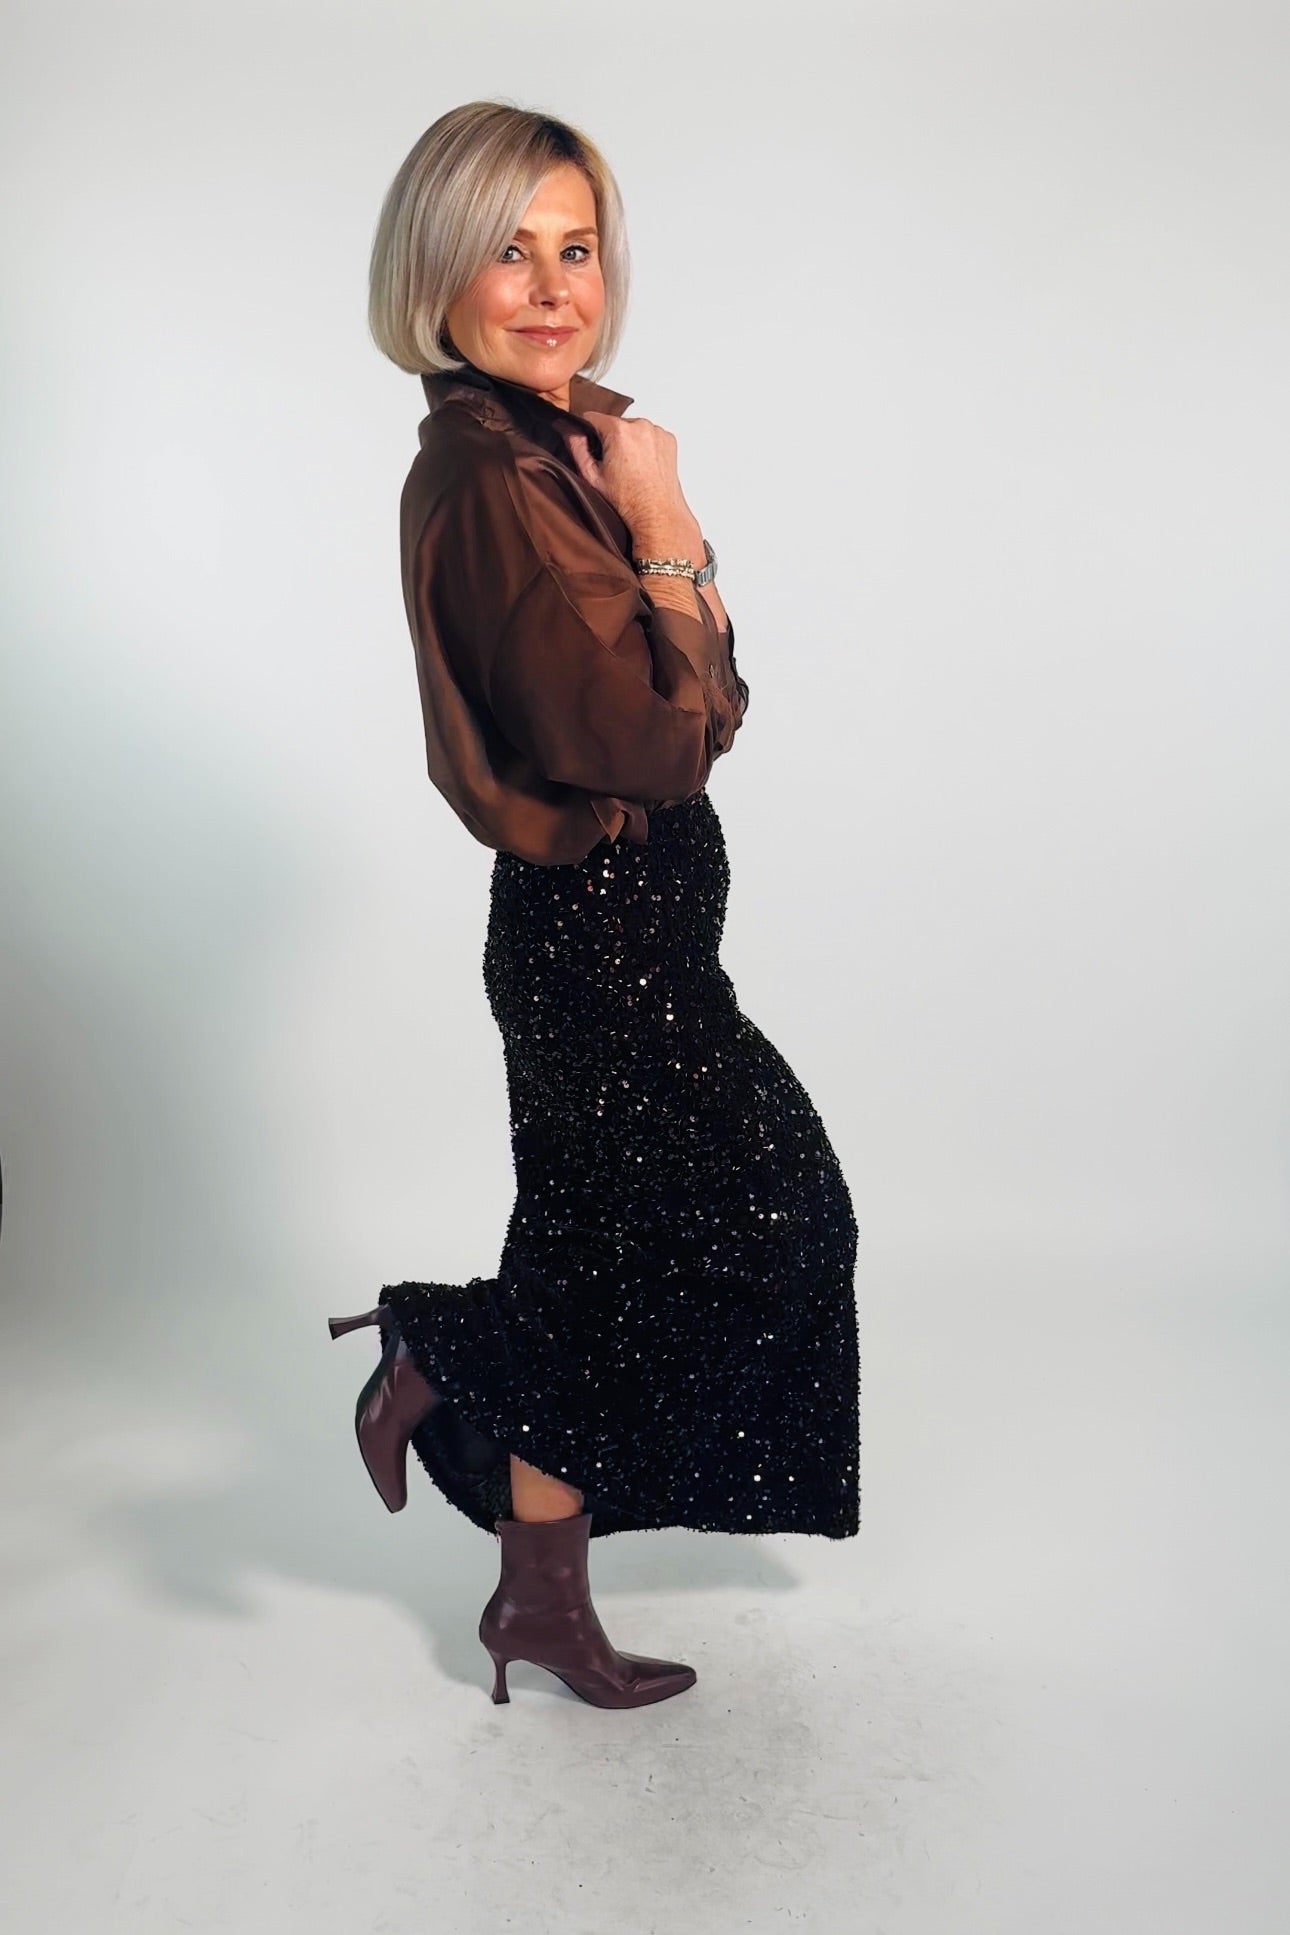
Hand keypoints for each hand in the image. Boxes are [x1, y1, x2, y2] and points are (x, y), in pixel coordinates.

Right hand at [566, 410, 700, 552]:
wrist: (657, 514)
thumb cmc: (628, 501)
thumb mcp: (592, 476)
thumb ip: (577, 448)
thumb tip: (569, 430)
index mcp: (619, 431)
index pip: (593, 417)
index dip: (587, 432)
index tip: (591, 447)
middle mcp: (640, 426)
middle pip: (615, 423)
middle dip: (610, 439)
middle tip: (613, 464)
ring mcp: (657, 432)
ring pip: (633, 428)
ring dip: (629, 441)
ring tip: (630, 466)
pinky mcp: (668, 439)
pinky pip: (650, 435)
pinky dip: (645, 445)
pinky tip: (643, 465)